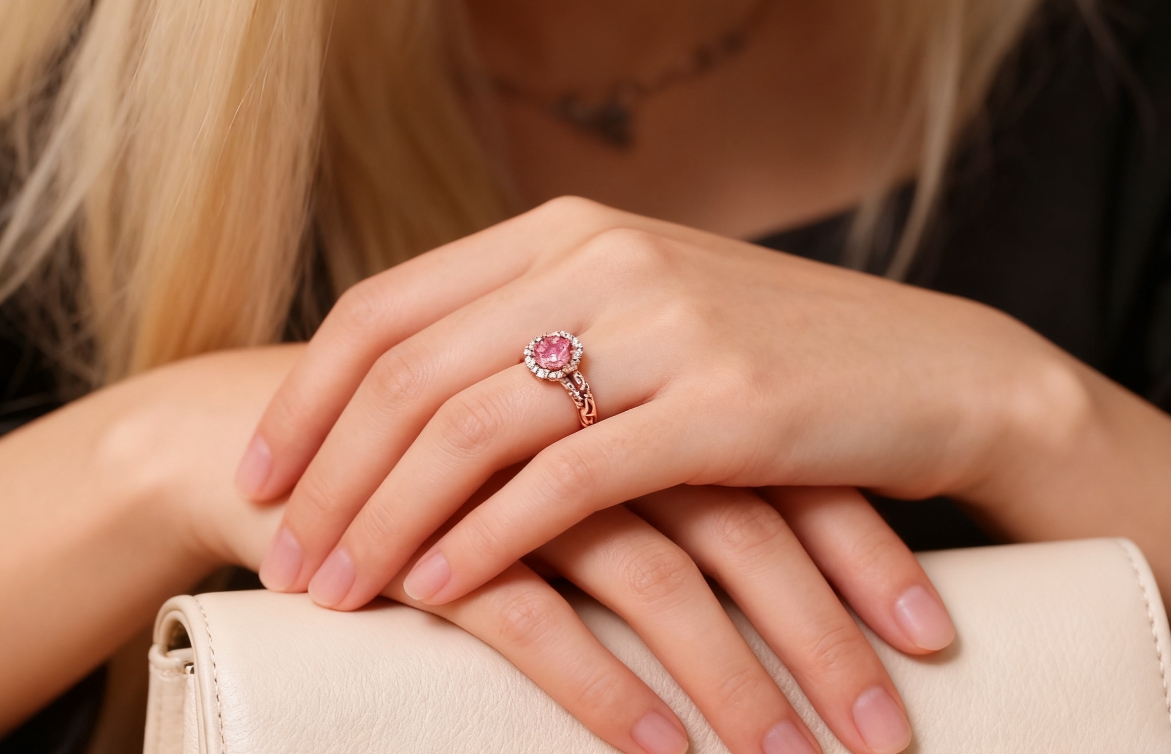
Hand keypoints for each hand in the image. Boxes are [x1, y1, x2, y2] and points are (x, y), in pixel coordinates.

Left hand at [241, 197, 1071, 604]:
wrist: (937, 370)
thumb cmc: (776, 355)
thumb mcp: (644, 315)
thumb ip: (540, 330)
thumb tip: (419, 403)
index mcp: (568, 232)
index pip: (386, 306)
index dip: (308, 393)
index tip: (262, 471)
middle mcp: (603, 260)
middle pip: (408, 372)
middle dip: (327, 476)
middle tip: (279, 556)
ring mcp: (662, 326)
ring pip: (470, 429)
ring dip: (386, 520)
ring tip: (337, 592)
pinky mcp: (720, 408)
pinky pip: (566, 482)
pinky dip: (488, 539)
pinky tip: (439, 591)